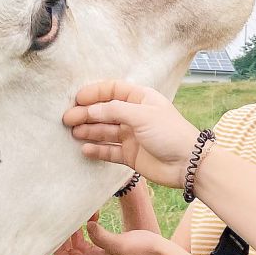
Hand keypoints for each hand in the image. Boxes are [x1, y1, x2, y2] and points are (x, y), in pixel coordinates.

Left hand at [54, 212, 169, 254]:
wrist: (160, 254)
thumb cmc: (142, 250)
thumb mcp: (121, 243)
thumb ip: (102, 237)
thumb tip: (88, 226)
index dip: (59, 250)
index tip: (62, 231)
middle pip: (69, 254)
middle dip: (66, 238)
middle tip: (70, 220)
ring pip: (78, 246)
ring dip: (76, 232)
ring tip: (83, 216)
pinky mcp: (109, 248)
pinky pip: (90, 241)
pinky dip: (87, 229)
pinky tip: (94, 217)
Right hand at [63, 80, 198, 187]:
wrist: (188, 164)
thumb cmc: (169, 132)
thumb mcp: (142, 115)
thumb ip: (114, 110)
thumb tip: (89, 109)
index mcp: (140, 99)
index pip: (112, 90)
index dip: (94, 93)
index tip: (77, 99)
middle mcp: (134, 115)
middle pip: (104, 111)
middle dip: (86, 114)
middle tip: (67, 119)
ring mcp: (131, 135)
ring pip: (104, 131)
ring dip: (88, 130)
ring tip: (73, 132)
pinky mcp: (130, 154)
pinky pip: (108, 150)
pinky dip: (97, 149)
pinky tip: (85, 149)